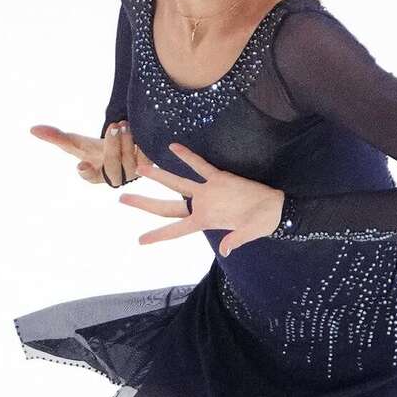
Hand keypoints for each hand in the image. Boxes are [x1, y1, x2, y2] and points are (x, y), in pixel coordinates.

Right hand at [30, 121, 148, 186]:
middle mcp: (114, 178)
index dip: (86, 172)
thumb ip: (56, 137)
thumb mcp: (76, 142)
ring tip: (125, 125)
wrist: (122, 146)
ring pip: (131, 162)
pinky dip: (142, 145)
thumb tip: (32, 129)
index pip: (89, 176)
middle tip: (113, 127)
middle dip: (112, 146)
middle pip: (113, 166)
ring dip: (128, 142)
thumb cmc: (95, 148)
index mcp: (95, 175)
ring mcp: (132, 174)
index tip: (81, 165)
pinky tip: (137, 131)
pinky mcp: (148, 167)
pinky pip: (147, 159)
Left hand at [119, 142, 284, 256]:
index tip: (139, 241)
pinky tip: (173, 146)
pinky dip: (187, 156)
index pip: (176, 231)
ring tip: (140, 168)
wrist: (275, 207)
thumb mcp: (249, 233)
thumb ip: (235, 240)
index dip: (158, 236)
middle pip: (167, 206)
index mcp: (205, 221)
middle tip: (122, 200)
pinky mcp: (219, 178)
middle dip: (144, 204)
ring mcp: (208, 191)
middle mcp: (201, 206)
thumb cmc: (262, 223)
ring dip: (159, 175)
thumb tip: (225, 250)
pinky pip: (200, 165)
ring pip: (178, 183)